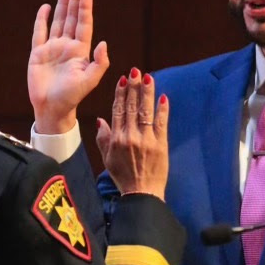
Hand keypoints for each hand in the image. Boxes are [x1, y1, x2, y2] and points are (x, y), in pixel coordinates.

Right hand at [28, 0, 108, 133]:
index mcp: (81, 51)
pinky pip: (39, 33)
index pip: (84, 25)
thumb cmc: (73, 96)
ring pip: (58, 21)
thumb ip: (100, 62)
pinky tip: (46, 7)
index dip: (85, 9)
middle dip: (75, 1)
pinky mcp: (38, 53)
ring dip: (62, 5)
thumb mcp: (90, 80)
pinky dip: (42, 20)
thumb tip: (103, 43)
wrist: (52, 108)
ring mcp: (53, 48)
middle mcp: (68, 46)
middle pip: (72, 18)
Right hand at [96, 68, 168, 200]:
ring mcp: (146, 140)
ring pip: (145, 111)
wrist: (142, 193)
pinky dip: (162, 110)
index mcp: (116, 138)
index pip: (117, 110)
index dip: (120, 93)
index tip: (123, 79)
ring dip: (146, 93)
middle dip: (133, 87)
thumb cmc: (123, 176)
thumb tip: (100, 119)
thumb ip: (103, 138)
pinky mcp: (160, 144)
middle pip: (130, 107)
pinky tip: (163, 97)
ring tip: (148, 77)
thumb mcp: (107, 158)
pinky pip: (161, 124)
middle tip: (135, 71)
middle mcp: (129, 136)